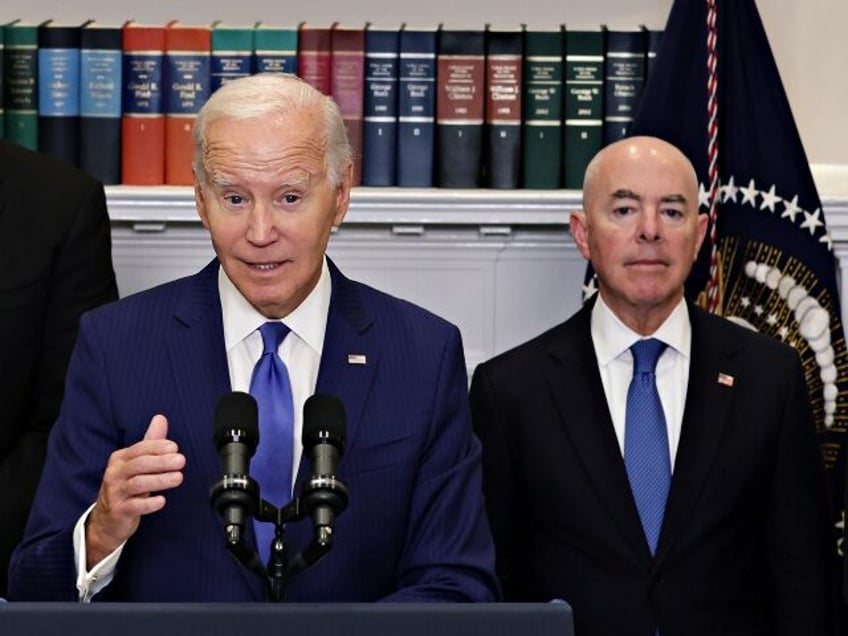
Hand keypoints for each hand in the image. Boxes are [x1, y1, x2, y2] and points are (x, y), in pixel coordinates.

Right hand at [85, 414, 184, 568]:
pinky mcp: (118, 511)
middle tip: (181, 461)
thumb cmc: (126, 486)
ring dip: (160, 480)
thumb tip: (160, 418)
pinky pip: (134, 506)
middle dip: (161, 462)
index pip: (139, 449)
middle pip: (139, 464)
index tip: (175, 448)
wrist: (107, 519)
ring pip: (138, 484)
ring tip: (178, 478)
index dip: (157, 447)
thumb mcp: (136, 463)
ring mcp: (115, 493)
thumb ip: (150, 442)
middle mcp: (115, 474)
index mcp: (120, 459)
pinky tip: (162, 501)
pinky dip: (148, 503)